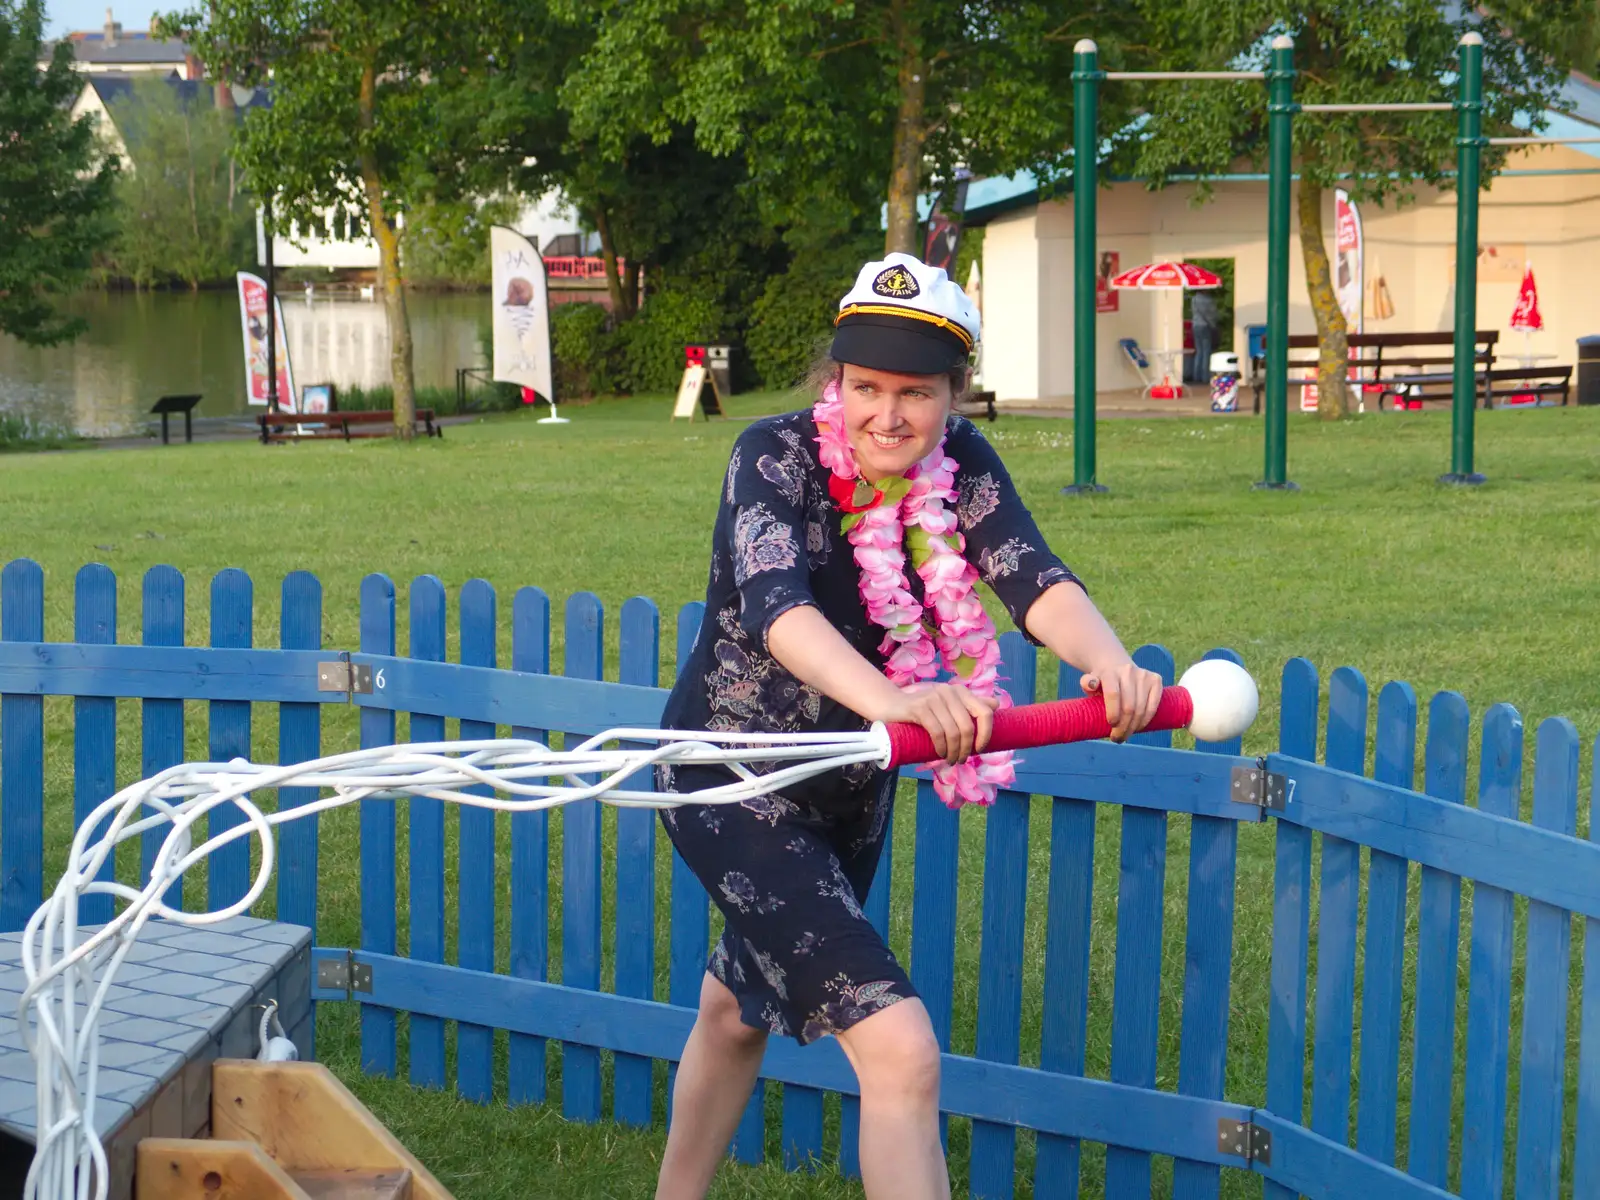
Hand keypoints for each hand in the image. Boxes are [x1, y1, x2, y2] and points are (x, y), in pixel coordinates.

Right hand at [883, 682, 999, 764]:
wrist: (891, 706)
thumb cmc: (923, 711)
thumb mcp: (948, 707)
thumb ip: (970, 705)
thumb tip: (996, 704)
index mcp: (960, 691)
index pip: (985, 712)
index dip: (986, 734)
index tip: (979, 749)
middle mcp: (949, 691)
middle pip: (968, 727)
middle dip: (966, 749)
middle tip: (960, 760)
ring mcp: (934, 698)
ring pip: (953, 732)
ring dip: (953, 752)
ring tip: (950, 760)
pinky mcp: (919, 708)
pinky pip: (937, 733)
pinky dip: (941, 748)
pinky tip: (939, 754)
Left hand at [1083, 661, 1163, 742]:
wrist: (1118, 666)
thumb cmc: (1102, 682)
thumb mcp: (1091, 682)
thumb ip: (1087, 683)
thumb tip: (1090, 684)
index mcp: (1110, 673)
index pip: (1113, 694)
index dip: (1113, 713)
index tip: (1111, 726)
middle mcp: (1128, 671)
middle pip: (1129, 706)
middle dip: (1123, 727)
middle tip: (1117, 738)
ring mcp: (1144, 675)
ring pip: (1141, 709)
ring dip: (1134, 727)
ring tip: (1126, 735)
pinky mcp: (1156, 680)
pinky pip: (1153, 706)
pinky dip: (1146, 720)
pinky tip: (1138, 727)